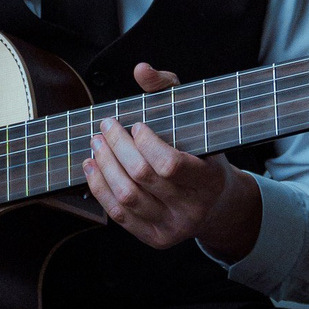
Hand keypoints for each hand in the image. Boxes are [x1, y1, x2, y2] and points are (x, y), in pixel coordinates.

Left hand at [84, 64, 262, 259]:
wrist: (216, 204)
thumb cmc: (203, 154)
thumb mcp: (196, 120)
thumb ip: (169, 90)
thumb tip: (140, 70)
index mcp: (209, 181)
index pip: (169, 165)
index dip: (145, 144)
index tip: (136, 125)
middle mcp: (192, 209)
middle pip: (142, 178)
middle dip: (116, 148)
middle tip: (105, 127)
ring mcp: (173, 227)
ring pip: (126, 197)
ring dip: (104, 166)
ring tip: (96, 144)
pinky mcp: (155, 238)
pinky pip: (119, 215)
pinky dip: (99, 188)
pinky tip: (92, 167)